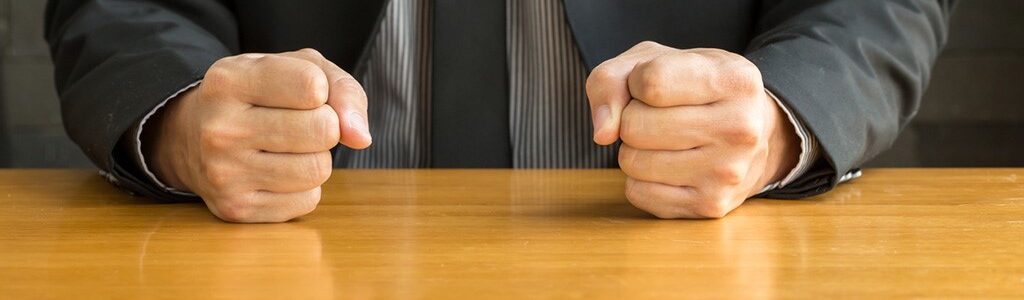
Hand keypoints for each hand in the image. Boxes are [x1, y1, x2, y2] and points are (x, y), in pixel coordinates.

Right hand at [144, 49, 370, 222]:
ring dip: (316, 158)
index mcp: (229, 81)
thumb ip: (341, 89)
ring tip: (286, 148)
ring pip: (318, 169)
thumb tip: (360, 137)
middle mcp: (221, 128)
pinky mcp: (235, 209)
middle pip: (324, 131)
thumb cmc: (257, 96)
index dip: (321, 91)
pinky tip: (276, 172)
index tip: (301, 93)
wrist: (189, 136)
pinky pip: (307, 201)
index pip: (312, 86)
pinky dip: (304, 187)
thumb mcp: (294, 68)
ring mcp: (224, 173)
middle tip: (299, 124)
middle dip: (326, 127)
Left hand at [586, 42, 798, 218]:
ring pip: (632, 162)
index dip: (637, 82)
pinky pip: (638, 193)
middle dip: (632, 119)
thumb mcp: (655, 61)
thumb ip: (612, 80)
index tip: (655, 86)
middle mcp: (739, 127)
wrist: (754, 136)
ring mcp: (727, 171)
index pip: (650, 82)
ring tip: (665, 141)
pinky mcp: (710, 205)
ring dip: (635, 150)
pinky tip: (668, 166)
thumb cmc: (694, 90)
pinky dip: (641, 179)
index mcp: (734, 79)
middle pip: (635, 126)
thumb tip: (603, 132)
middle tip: (658, 117)